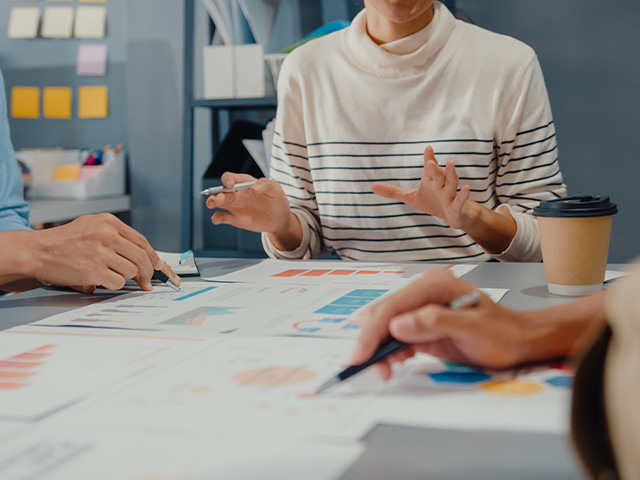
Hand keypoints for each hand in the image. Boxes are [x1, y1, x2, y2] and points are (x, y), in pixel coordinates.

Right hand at [27, 213, 180, 291]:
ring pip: (132, 271)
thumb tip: (143, 255)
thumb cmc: (63, 242)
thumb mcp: (91, 227)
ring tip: (111, 275)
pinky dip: (114, 285)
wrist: (36, 251)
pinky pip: (118, 282)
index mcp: (108, 222)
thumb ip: (116, 237)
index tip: (159, 267)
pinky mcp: (94, 270)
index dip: (153, 257)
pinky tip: (102, 280)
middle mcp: (106, 234)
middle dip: (148, 273)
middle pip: (142, 257)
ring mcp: (101, 252)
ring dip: (126, 278)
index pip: (142, 241)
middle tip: (146, 281)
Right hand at [206, 172, 301, 250]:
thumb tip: (253, 188)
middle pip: (221, 190)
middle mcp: (236, 194)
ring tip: (211, 204)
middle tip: (219, 199)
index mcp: (244, 183)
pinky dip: (217, 218)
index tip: (230, 185)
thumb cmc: (276, 200)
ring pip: (218, 202)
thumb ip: (266, 184)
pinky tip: (217, 219)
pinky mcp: (235, 219)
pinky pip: (222, 217)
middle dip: (216, 193)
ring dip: (212, 202)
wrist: (279, 219)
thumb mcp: (276, 189)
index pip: (230, 178)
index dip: (227, 180)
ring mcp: (234, 206)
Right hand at [352, 268, 529, 379]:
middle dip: (372, 341)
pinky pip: (395, 335)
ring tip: (385, 370)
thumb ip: (434, 323)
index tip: (362, 356)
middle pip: (382, 313)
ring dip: (379, 348)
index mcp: (434, 285)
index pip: (393, 306)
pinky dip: (389, 350)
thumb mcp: (471, 329)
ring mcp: (420, 307)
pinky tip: (395, 361)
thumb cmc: (502, 333)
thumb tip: (398, 325)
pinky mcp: (420, 324)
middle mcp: (423, 291)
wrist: (518, 341)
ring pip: (384, 325)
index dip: (373, 332)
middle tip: (372, 368)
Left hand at [371, 146, 472, 229]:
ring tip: (451, 163)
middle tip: (430, 162)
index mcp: (430, 180)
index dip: (428, 158)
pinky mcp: (456, 206)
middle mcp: (441, 184)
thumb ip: (392, 191)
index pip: (429, 167)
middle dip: (435, 168)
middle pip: (438, 174)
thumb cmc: (432, 202)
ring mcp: (450, 194)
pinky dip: (464, 195)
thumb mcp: (410, 197)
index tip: (428, 148)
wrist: (452, 216)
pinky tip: (467, 187)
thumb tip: (371, 186)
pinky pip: (460, 200)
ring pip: (452, 183)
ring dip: (451, 174)